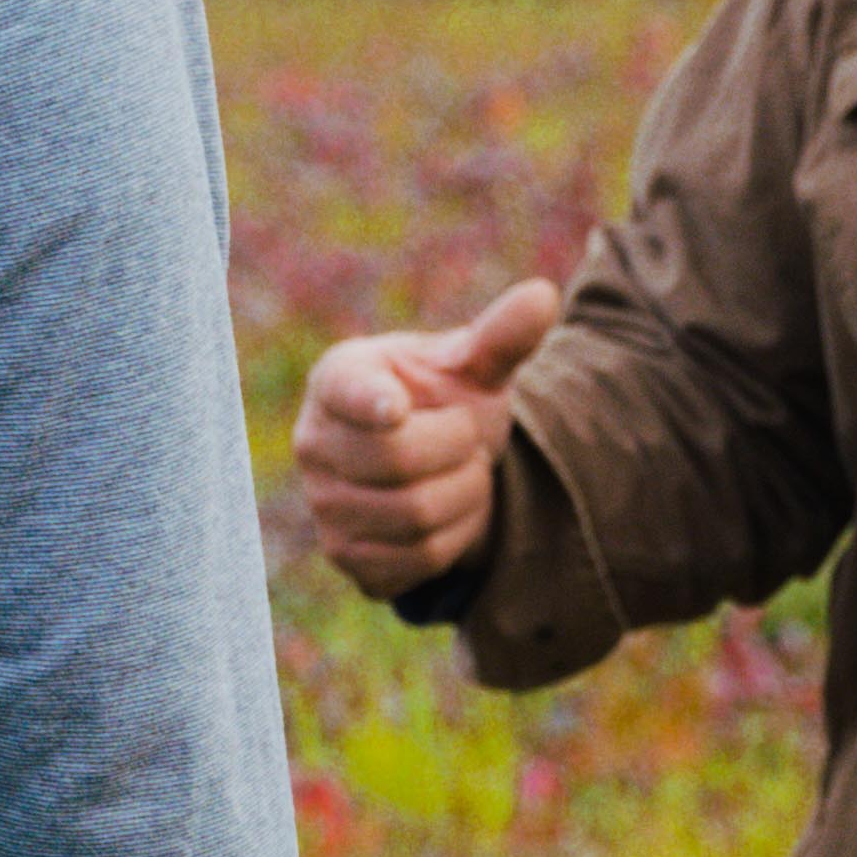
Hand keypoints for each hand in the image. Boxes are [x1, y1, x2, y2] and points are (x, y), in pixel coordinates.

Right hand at [293, 273, 562, 601]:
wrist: (437, 466)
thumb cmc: (446, 399)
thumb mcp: (474, 367)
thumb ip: (501, 336)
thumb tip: (543, 295)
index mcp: (338, 377)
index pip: (347, 391)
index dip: (371, 402)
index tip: (397, 408)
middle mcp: (313, 440)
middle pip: (397, 460)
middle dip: (460, 449)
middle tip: (469, 437)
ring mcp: (322, 504)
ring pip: (413, 516)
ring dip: (465, 495)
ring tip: (463, 472)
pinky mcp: (345, 556)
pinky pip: (416, 560)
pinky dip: (454, 539)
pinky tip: (452, 513)